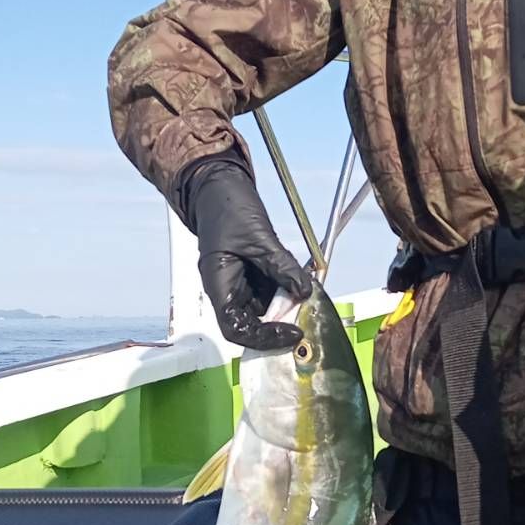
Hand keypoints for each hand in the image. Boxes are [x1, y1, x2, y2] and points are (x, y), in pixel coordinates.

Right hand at [180, 156, 312, 349]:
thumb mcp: (258, 237)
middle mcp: (229, 290)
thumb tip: (305, 291)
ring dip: (288, 305)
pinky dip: (288, 289)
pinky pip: (273, 290)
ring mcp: (242, 283)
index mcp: (219, 286)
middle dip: (281, 322)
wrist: (218, 186)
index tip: (292, 333)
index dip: (264, 338)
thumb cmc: (226, 208)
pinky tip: (302, 282)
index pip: (236, 329)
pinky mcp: (254, 274)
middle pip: (254, 323)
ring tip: (306, 294)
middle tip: (306, 315)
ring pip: (267, 307)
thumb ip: (281, 266)